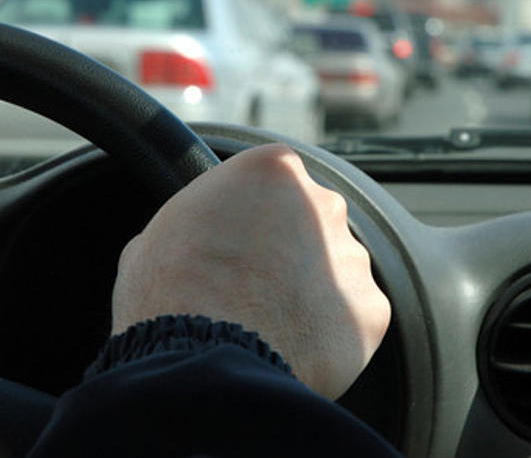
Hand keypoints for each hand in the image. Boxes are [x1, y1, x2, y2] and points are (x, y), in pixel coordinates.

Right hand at [111, 143, 391, 399]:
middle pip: (314, 222)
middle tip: (255, 286)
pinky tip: (293, 346)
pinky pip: (353, 318)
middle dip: (292, 250)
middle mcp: (324, 203)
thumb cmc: (171, 294)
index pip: (277, 182)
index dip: (256, 216)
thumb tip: (192, 236)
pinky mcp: (371, 309)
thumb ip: (197, 219)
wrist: (203, 360)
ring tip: (270, 324)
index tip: (241, 242)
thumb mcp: (159, 234)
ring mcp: (353, 256)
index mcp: (275, 170)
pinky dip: (330, 335)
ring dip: (312, 292)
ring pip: (337, 271)